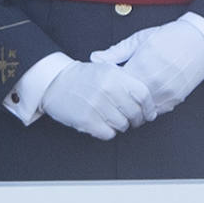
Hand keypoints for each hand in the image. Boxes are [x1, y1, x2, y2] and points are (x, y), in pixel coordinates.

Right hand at [41, 60, 156, 139]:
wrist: (55, 82)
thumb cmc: (83, 77)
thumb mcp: (106, 69)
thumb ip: (126, 81)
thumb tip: (147, 102)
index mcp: (114, 75)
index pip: (143, 95)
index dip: (149, 108)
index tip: (148, 114)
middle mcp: (107, 89)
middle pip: (134, 113)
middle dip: (136, 120)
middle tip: (131, 120)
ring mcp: (96, 105)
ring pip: (122, 125)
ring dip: (120, 126)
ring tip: (111, 119)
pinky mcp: (86, 120)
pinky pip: (108, 133)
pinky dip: (107, 132)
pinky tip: (101, 124)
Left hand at [91, 19, 203, 115]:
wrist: (201, 41)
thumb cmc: (170, 36)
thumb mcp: (140, 39)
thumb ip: (117, 51)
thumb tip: (95, 58)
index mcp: (142, 66)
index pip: (117, 86)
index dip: (109, 86)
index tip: (104, 84)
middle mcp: (154, 83)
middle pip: (127, 102)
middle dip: (118, 100)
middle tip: (112, 96)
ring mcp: (166, 93)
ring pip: (141, 110)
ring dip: (133, 107)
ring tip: (127, 99)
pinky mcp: (175, 99)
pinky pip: (156, 110)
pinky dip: (148, 107)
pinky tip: (143, 99)